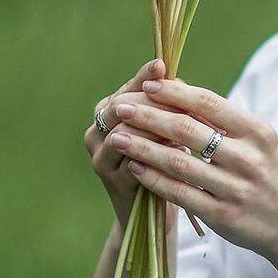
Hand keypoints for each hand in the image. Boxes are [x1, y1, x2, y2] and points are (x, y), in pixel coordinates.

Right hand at [85, 59, 198, 234]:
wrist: (154, 212)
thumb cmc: (165, 162)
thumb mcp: (167, 129)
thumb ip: (168, 106)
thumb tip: (179, 82)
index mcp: (106, 113)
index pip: (125, 88)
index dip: (143, 77)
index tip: (161, 65)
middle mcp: (95, 133)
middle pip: (118, 107)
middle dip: (148, 100)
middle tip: (176, 95)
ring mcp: (100, 159)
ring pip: (121, 133)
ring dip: (152, 127)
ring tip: (181, 123)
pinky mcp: (113, 182)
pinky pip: (131, 161)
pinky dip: (154, 152)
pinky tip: (178, 149)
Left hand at [105, 75, 277, 264]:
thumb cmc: (274, 176)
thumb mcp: (261, 143)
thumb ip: (224, 122)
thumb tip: (177, 93)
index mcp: (258, 132)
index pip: (207, 103)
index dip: (173, 93)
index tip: (146, 85)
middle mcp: (249, 158)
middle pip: (187, 130)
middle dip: (147, 117)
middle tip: (119, 108)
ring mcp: (236, 189)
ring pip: (178, 163)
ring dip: (142, 148)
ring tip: (116, 137)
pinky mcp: (223, 216)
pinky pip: (180, 194)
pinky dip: (153, 179)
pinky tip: (135, 168)